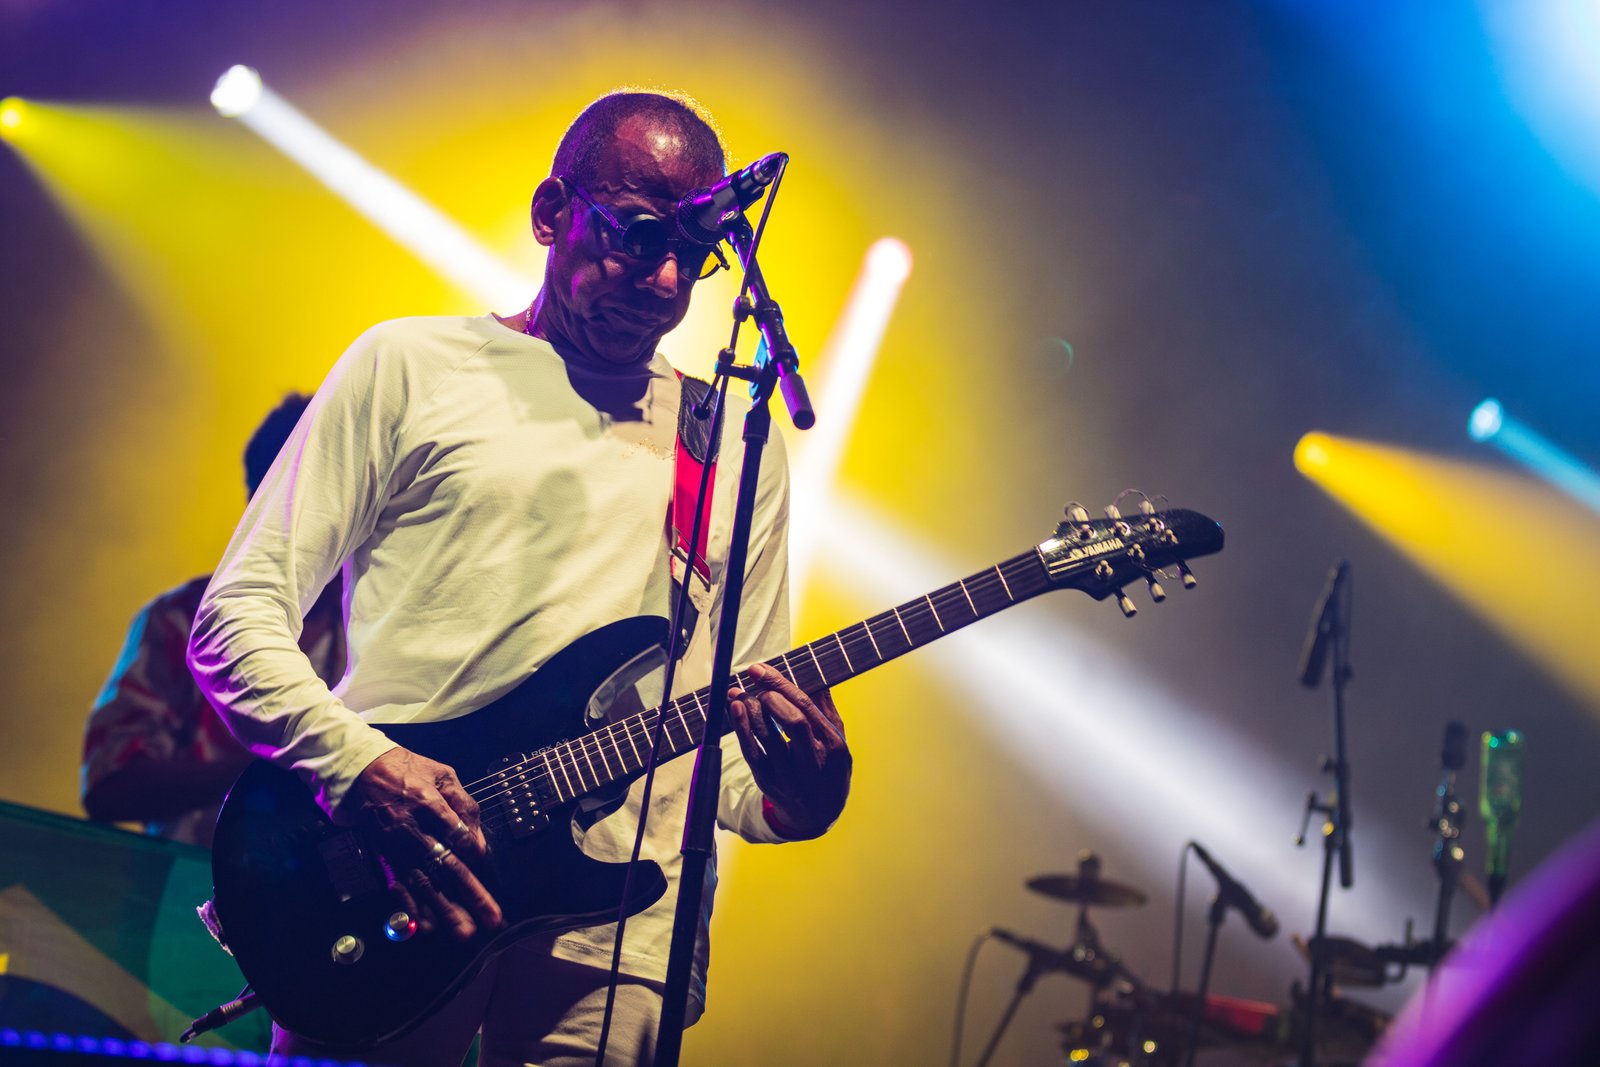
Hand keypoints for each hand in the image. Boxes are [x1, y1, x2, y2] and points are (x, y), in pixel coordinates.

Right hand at [342, 747, 502, 939]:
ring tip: (464, 932)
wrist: (359, 772)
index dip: (470, 849)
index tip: (482, 860)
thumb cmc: (408, 770)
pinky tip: (427, 927)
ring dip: (445, 910)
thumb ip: (464, 805)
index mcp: (428, 803)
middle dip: (470, 894)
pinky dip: (413, 908)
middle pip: (444, 866)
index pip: (455, 833)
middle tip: (490, 919)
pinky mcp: (386, 857)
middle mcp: (413, 830)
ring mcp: (397, 847)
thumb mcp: (441, 774)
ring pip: (424, 883)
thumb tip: (479, 842)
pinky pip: (400, 886)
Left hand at [728, 662, 851, 838]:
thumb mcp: (837, 739)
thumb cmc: (828, 768)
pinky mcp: (769, 782)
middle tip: (755, 680)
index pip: (807, 708)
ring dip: (750, 709)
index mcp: (833, 745)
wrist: (817, 813)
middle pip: (793, 722)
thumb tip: (816, 675)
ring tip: (738, 692)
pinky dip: (741, 729)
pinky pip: (752, 753)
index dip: (781, 684)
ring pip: (768, 737)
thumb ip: (825, 708)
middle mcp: (814, 761)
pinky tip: (735, 710)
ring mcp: (791, 775)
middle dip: (769, 695)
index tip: (761, 669)